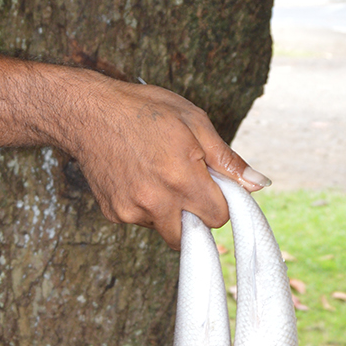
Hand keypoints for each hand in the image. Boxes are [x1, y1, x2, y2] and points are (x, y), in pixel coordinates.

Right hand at [66, 77, 268, 245]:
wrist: (87, 112)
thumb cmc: (142, 110)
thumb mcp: (193, 121)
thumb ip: (226, 159)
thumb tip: (258, 184)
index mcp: (181, 178)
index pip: (218, 217)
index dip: (220, 200)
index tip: (211, 184)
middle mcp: (155, 201)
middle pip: (192, 235)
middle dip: (196, 215)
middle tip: (185, 184)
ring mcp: (131, 210)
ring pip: (165, 227)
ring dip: (168, 210)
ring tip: (155, 172)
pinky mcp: (113, 213)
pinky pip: (140, 220)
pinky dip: (144, 205)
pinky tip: (135, 176)